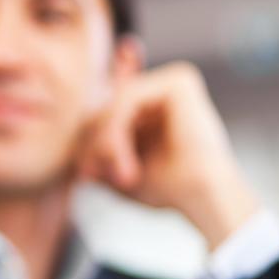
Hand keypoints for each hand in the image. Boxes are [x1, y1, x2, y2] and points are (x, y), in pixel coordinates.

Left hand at [76, 62, 258, 248]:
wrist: (202, 198)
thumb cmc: (168, 188)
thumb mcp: (119, 169)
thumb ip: (96, 153)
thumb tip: (76, 164)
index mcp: (159, 103)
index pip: (112, 99)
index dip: (96, 116)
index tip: (86, 155)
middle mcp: (168, 86)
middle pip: (108, 101)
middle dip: (95, 141)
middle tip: (91, 176)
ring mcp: (175, 80)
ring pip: (114, 101)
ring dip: (105, 142)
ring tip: (119, 177)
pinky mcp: (180, 81)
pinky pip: (127, 99)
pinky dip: (116, 133)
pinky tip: (125, 162)